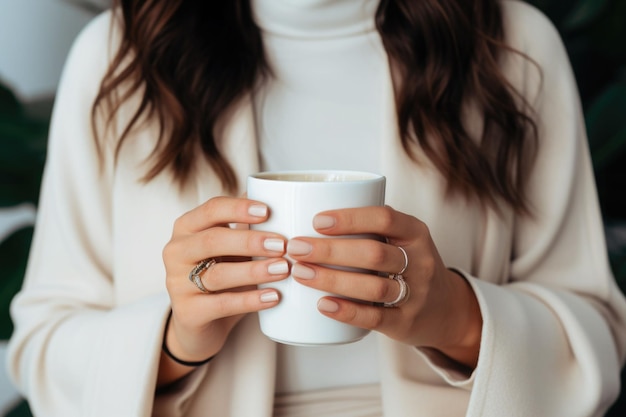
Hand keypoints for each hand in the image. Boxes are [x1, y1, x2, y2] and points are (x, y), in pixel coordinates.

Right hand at [159, 196, 288, 384]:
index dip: (239, 208)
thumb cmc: (222, 273)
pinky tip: (274, 297)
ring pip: (218, 274)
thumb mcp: (232, 246)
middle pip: (213, 240)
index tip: (268, 211)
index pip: (212, 209)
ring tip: (283, 269)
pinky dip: (250, 301)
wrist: (201, 323)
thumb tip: (281, 194)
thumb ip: (248, 223)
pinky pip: (221, 304)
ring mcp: (177, 283)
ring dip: (254, 271)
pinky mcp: (187, 312)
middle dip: (250, 241)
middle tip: (283, 244)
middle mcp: (176, 251)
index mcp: (187, 227)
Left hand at [287, 205, 481, 367]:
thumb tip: (309, 211)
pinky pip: (375, 318)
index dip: (350, 218)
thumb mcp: (402, 240)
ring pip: (373, 286)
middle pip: (373, 253)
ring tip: (300, 273)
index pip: (385, 218)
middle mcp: (420, 261)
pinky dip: (347, 311)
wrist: (447, 308)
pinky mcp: (406, 322)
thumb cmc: (409, 265)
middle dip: (330, 250)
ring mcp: (416, 294)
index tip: (316, 221)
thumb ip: (369, 228)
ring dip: (332, 279)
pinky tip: (322, 305)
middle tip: (296, 248)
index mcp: (415, 233)